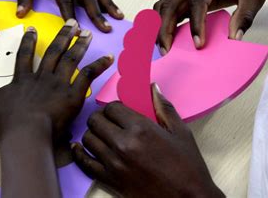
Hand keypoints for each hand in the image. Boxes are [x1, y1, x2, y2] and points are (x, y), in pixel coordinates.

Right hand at [0, 19, 112, 141]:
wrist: (26, 135)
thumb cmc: (6, 123)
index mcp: (23, 79)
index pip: (26, 55)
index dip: (29, 41)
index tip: (33, 28)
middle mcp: (42, 77)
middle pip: (53, 52)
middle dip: (62, 36)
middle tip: (71, 22)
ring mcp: (58, 84)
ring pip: (70, 60)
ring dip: (79, 45)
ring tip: (87, 33)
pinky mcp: (73, 95)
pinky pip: (87, 77)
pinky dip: (98, 67)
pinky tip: (108, 58)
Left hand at [72, 84, 223, 197]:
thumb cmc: (188, 167)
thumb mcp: (181, 133)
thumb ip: (164, 108)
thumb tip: (152, 88)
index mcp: (141, 129)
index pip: (112, 108)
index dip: (113, 108)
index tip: (117, 112)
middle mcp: (123, 144)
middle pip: (95, 120)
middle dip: (100, 118)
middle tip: (107, 122)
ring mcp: (114, 163)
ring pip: (87, 139)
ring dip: (92, 134)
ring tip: (101, 136)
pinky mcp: (109, 180)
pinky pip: (84, 162)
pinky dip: (79, 153)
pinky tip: (79, 148)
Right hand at [154, 0, 267, 53]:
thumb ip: (245, 16)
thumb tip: (232, 38)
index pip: (197, 3)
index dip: (195, 25)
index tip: (198, 44)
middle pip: (170, 5)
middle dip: (164, 29)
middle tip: (166, 51)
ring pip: (164, 6)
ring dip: (159, 26)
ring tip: (162, 46)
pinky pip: (169, 8)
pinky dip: (163, 23)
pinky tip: (165, 38)